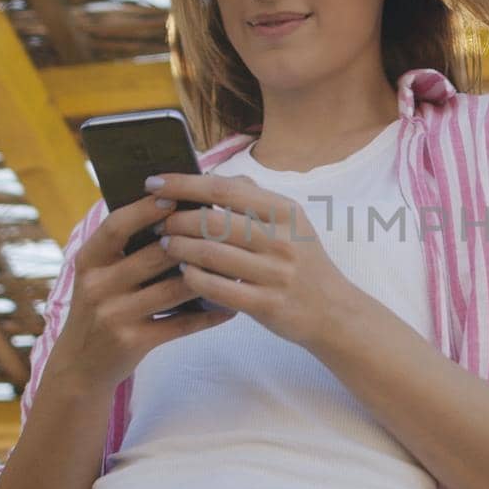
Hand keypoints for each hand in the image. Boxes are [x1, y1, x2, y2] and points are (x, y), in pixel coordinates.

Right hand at [45, 194, 236, 391]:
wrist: (80, 365)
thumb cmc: (101, 308)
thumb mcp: (100, 274)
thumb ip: (127, 247)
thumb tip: (173, 210)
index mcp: (88, 260)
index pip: (116, 226)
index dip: (145, 210)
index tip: (174, 197)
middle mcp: (97, 285)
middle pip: (153, 255)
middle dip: (192, 240)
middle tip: (225, 227)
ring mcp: (114, 315)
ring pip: (172, 289)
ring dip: (208, 276)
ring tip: (237, 264)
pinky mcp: (132, 341)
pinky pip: (180, 324)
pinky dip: (208, 315)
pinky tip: (229, 308)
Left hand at [149, 173, 355, 349]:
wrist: (333, 311)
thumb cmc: (304, 262)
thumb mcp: (292, 222)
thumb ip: (256, 198)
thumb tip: (216, 176)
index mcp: (285, 212)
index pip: (224, 188)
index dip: (183, 184)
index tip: (154, 183)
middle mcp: (282, 240)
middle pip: (212, 220)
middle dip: (175, 219)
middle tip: (157, 221)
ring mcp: (274, 274)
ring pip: (209, 254)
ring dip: (179, 247)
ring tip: (165, 244)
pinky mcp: (265, 305)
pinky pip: (216, 288)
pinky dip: (192, 278)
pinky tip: (184, 273)